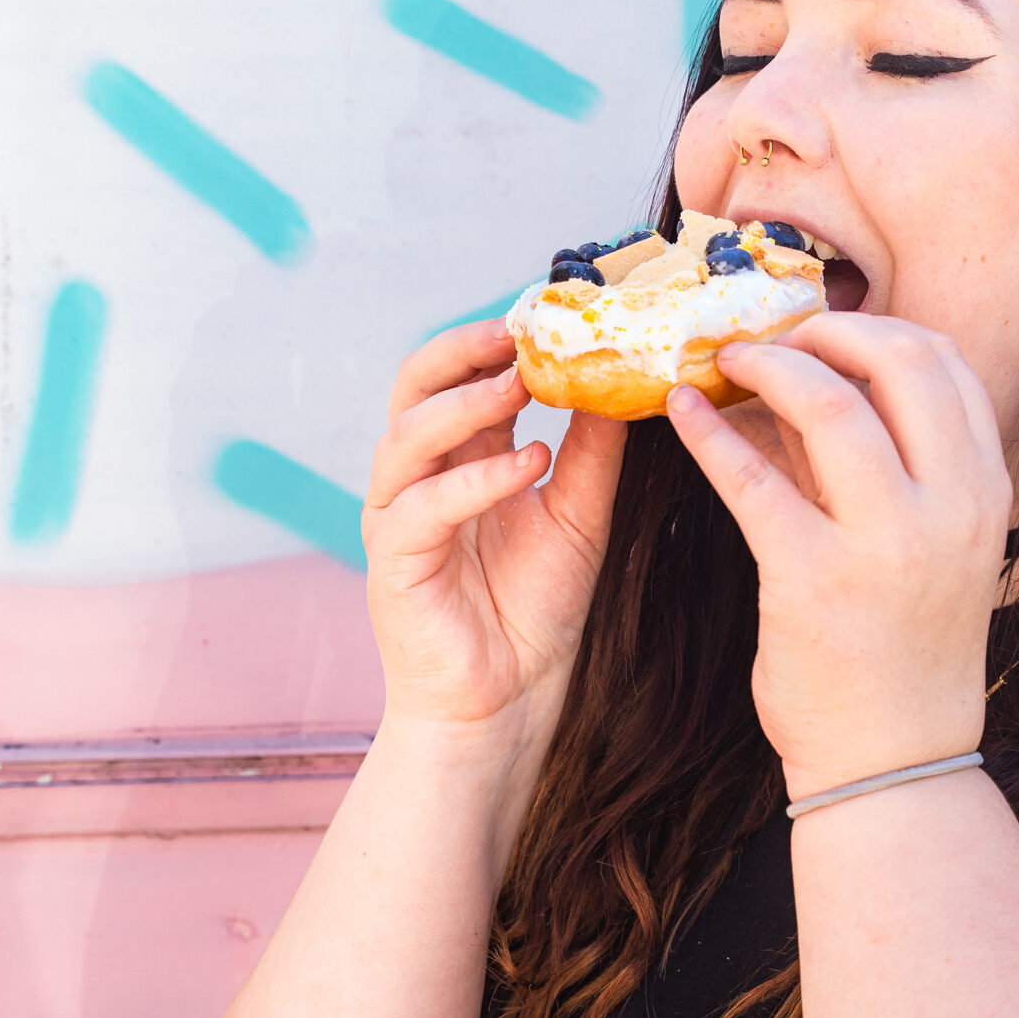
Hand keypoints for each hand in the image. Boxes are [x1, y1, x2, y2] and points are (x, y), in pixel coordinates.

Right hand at [363, 319, 625, 768]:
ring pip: (406, 436)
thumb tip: (624, 382)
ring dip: (463, 404)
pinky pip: (422, 506)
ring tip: (520, 384)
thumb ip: (592, 453)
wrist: (506, 704)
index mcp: (459, 458)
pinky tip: (526, 465)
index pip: (461, 376)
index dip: (496, 340)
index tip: (551, 314)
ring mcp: (398, 517)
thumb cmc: (533, 611)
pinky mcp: (394, 563)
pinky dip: (474, 480)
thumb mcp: (578, 515)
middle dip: (461, 350)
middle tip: (518, 332)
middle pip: (414, 387)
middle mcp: (419, 477)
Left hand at [664, 315, 1010, 799]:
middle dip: (825, 330)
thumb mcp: (926, 546)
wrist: (893, 759)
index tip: (822, 330)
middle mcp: (951, 506)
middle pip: (898, 358)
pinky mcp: (813, 578)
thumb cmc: (902, 649)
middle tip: (770, 338)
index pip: (944, 361)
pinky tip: (681, 414)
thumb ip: (880, 465)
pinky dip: (709, 433)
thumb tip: (797, 385)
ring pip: (829, 402)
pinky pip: (752, 478)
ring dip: (766, 364)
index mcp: (985, 490)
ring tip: (724, 364)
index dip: (875, 327)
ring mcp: (888, 542)